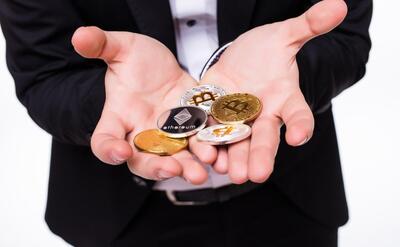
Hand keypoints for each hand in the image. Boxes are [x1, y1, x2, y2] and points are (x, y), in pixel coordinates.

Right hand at [72, 27, 216, 183]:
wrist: (163, 68)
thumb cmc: (137, 63)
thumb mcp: (121, 49)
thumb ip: (102, 45)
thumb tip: (80, 36)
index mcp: (118, 118)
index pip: (104, 140)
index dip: (109, 149)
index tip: (119, 151)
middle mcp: (142, 133)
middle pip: (143, 160)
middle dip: (157, 167)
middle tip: (171, 169)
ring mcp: (168, 136)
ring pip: (175, 159)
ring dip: (188, 167)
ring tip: (201, 172)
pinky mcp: (192, 131)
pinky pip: (199, 145)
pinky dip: (209, 151)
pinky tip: (220, 156)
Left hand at [200, 0, 346, 182]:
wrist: (239, 58)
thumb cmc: (266, 51)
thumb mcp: (284, 36)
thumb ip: (307, 26)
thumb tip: (338, 5)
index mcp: (284, 99)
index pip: (298, 114)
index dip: (300, 125)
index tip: (299, 137)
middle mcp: (263, 114)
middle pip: (264, 137)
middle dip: (260, 155)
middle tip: (256, 175)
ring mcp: (236, 118)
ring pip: (236, 140)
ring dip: (232, 156)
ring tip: (229, 172)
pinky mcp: (212, 114)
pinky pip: (210, 129)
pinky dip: (206, 141)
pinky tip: (204, 155)